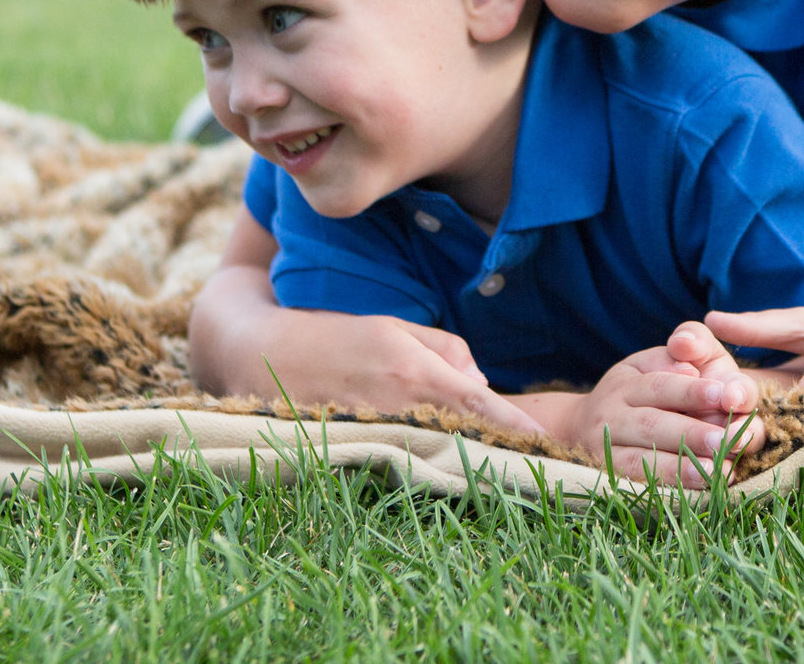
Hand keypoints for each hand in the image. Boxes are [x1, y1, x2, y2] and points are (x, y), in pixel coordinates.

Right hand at [187, 265, 546, 436]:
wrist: (256, 354)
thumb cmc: (333, 336)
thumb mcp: (394, 327)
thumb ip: (445, 351)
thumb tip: (480, 388)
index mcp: (413, 372)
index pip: (480, 407)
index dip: (516, 428)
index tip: (546, 443)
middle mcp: (396, 409)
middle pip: (462, 440)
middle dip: (495, 452)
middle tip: (533, 465)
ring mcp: (372, 438)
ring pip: (433, 458)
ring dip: (461, 463)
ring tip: (493, 472)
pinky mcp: (348, 459)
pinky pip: (395, 467)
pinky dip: (418, 470)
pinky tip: (436, 475)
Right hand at [521, 322, 766, 488]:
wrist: (581, 426)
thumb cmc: (641, 386)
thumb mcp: (656, 360)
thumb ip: (682, 351)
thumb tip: (690, 368)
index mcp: (627, 381)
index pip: (661, 385)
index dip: (692, 392)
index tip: (725, 395)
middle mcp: (610, 414)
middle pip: (652, 424)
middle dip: (692, 434)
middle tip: (727, 441)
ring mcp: (604, 448)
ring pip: (640, 459)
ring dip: (679, 468)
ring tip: (715, 471)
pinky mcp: (606, 477)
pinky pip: (633, 485)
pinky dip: (664, 489)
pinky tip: (693, 491)